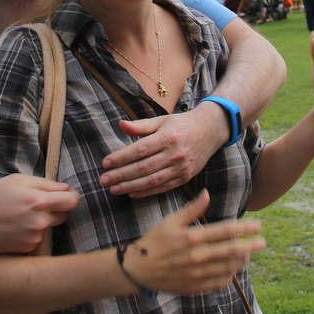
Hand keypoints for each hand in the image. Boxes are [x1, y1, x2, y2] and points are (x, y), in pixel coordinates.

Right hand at [0, 174, 79, 253]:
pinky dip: (31, 233)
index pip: (72, 202)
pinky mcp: (26, 249)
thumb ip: (45, 184)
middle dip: (55, 209)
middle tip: (36, 204)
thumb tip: (66, 189)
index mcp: (38, 202)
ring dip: (41, 222)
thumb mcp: (17, 181)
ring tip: (20, 215)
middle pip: (63, 216)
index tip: (66, 195)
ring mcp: (33, 238)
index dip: (71, 197)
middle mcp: (39, 223)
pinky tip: (15, 227)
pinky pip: (37, 239)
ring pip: (48, 227)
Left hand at [100, 108, 221, 197]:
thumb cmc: (181, 124)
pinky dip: (145, 192)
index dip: (121, 157)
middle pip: (143, 168)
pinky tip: (131, 192)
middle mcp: (175, 154)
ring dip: (130, 186)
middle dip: (121, 175)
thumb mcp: (162, 120)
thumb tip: (120, 125)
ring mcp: (180, 168)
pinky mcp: (184, 178)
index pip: (140, 150)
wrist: (210, 131)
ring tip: (113, 189)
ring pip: (151, 181)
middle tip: (103, 180)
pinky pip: (162, 188)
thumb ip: (140, 126)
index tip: (105, 163)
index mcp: (167, 137)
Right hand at [127, 189, 265, 294]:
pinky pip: (219, 283)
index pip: (225, 231)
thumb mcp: (171, 221)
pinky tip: (232, 269)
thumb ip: (191, 209)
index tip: (257, 225)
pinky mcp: (195, 287)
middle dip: (251, 246)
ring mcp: (197, 274)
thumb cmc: (154, 241)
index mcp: (192, 238)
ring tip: (248, 254)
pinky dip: (229, 276)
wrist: (138, 269)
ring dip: (242, 260)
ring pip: (228, 268)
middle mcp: (197, 257)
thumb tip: (207, 193)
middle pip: (232, 251)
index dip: (244, 228)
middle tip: (262, 242)